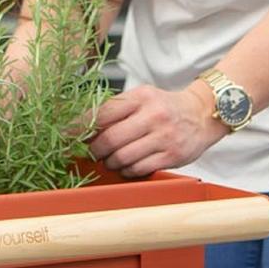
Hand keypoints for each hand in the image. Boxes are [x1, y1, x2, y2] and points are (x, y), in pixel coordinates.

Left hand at [87, 83, 226, 176]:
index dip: (80, 128)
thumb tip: (83, 127)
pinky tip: (127, 166)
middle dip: (95, 150)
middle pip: (110, 139)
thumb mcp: (142, 97)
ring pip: (123, 156)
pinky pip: (139, 168)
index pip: (102, 113)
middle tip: (93, 152)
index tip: (67, 136)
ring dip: (111, 162)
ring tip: (110, 159)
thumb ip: (116, 109)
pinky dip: (127, 170)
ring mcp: (164, 136)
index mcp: (140, 97)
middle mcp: (152, 115)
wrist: (201, 114)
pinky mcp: (172, 155)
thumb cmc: (164, 106)